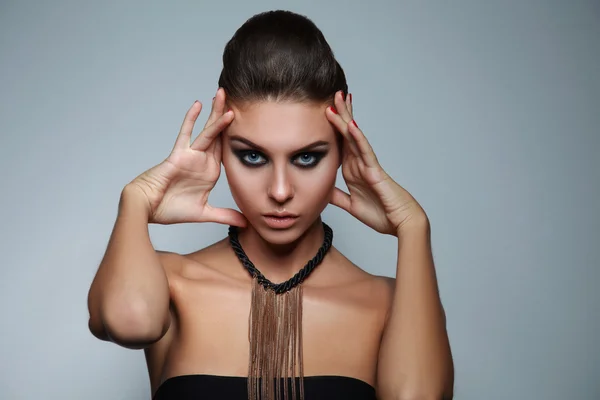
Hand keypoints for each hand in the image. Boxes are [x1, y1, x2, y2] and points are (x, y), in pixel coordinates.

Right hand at [125, 88, 246, 226]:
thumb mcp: (204, 213)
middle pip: (219, 135)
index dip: (237, 136)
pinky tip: (198, 105)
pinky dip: (191, 120)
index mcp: (210, 172)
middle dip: (227, 116)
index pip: (227, 150)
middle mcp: (202, 161)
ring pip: (207, 131)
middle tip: (238, 98)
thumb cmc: (169, 209)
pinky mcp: (178, 155)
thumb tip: (245, 223)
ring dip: (215, 113)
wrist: (147, 209)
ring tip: (223, 95)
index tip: (252, 123)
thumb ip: (225, 216)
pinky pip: (186, 134)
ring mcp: (191, 156)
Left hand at [325, 91, 427, 235]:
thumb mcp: (351, 205)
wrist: (401, 224)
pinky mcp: (375, 172)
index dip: (332, 127)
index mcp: (352, 170)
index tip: (325, 110)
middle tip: (333, 94)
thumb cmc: (382, 214)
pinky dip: (358, 138)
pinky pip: (365, 152)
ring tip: (340, 99)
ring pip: (354, 137)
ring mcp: (368, 165)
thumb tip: (322, 190)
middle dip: (340, 114)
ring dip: (346, 118)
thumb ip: (337, 196)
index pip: (340, 143)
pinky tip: (351, 125)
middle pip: (347, 134)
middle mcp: (360, 163)